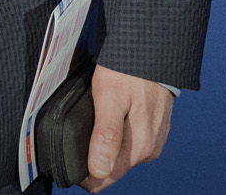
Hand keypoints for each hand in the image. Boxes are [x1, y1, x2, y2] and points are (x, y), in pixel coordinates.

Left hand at [80, 65, 171, 190]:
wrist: (152, 47)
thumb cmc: (129, 69)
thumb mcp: (108, 98)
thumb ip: (105, 137)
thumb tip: (99, 172)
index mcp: (139, 148)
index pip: (104, 178)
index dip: (83, 172)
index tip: (70, 153)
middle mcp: (149, 150)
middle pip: (112, 168)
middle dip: (93, 155)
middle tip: (81, 127)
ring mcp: (154, 140)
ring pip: (120, 156)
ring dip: (105, 144)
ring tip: (95, 120)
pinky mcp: (155, 130)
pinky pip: (130, 143)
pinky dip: (117, 136)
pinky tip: (110, 118)